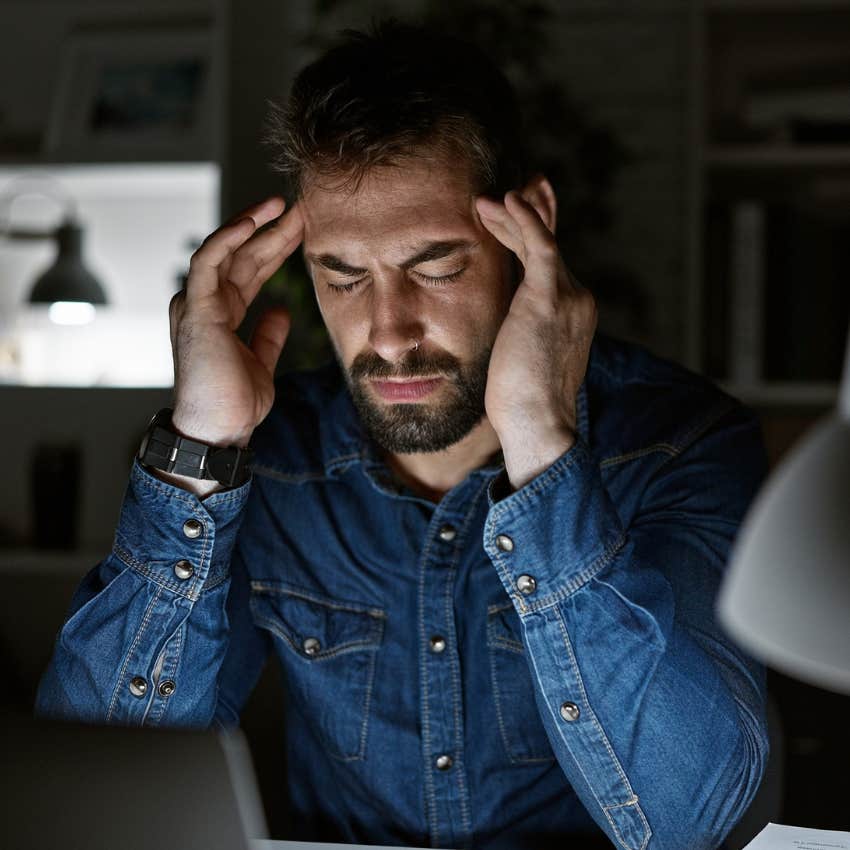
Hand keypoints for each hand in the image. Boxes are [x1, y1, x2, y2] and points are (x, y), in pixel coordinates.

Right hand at [168, 196, 303, 449]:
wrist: (219, 430)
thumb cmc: (234, 402)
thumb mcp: (261, 362)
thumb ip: (268, 335)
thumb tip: (281, 311)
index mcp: (222, 313)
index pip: (251, 270)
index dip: (276, 247)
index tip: (304, 229)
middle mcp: (207, 302)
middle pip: (243, 255)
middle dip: (272, 230)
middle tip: (302, 207)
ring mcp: (198, 303)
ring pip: (226, 250)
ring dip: (252, 224)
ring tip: (282, 204)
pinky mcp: (195, 308)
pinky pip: (208, 262)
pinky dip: (227, 238)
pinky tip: (252, 221)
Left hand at [476, 186, 596, 488]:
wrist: (538, 424)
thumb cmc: (523, 403)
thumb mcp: (524, 358)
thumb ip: (523, 331)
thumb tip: (507, 328)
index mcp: (572, 312)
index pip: (550, 262)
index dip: (532, 234)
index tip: (509, 215)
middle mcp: (578, 298)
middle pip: (547, 244)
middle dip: (528, 214)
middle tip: (509, 190)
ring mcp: (568, 296)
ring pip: (540, 240)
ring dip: (514, 215)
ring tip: (483, 201)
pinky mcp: (549, 297)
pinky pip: (539, 245)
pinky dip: (524, 220)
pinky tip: (503, 201)